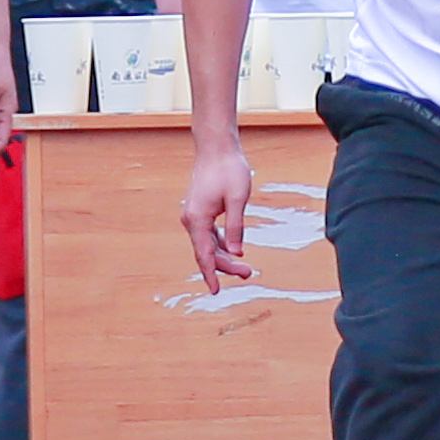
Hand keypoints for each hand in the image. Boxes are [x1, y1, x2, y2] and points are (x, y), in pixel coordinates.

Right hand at [183, 137, 256, 291]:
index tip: (215, 291)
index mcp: (197, 219)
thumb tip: (236, 252)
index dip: (211, 274)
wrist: (216, 147)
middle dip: (225, 266)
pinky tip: (232, 250)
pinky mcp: (199, 211)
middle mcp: (191, 219)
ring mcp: (194, 215)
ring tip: (244, 268)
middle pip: (206, 252)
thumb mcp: (238, 199)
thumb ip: (236, 227)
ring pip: (207, 245)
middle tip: (248, 274)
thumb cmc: (229, 169)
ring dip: (223, 257)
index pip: (204, 255)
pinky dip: (219, 245)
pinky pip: (208, 235)